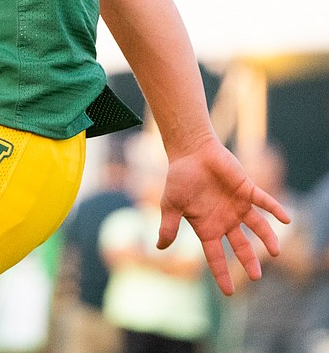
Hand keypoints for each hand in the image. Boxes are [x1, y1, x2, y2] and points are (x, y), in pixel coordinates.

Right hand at [158, 135, 290, 294]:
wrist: (190, 152)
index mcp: (207, 227)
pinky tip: (286, 219)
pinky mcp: (247, 190)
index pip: (215, 256)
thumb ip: (169, 226)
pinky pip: (265, 202)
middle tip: (256, 276)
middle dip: (249, 260)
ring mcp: (238, 206)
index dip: (221, 273)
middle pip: (241, 246)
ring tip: (276, 251)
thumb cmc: (178, 179)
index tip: (228, 293)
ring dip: (267, 238)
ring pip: (257, 227)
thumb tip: (159, 247)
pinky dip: (275, 210)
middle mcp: (225, 220)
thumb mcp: (171, 205)